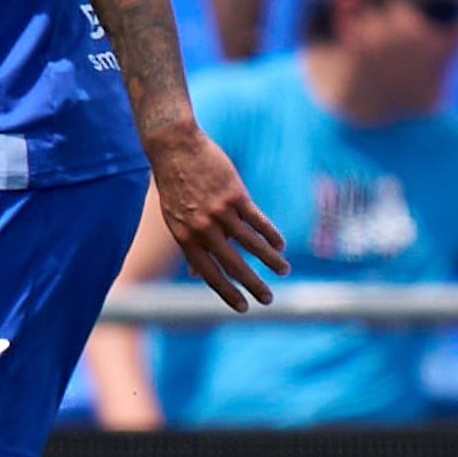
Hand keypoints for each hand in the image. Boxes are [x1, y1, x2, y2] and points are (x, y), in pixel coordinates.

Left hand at [146, 119, 285, 310]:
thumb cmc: (174, 186)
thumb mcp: (174, 219)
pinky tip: (280, 245)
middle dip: (252, 284)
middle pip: (232, 263)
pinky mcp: (235, 195)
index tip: (242, 307)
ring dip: (269, 260)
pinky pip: (258, 220)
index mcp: (184, 237)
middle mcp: (202, 229)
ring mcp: (219, 212)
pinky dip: (271, 234)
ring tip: (283, 271)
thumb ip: (189, 247)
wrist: (174, 149)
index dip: (226, 291)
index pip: (208, 273)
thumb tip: (195, 275)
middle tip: (269, 299)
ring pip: (250, 243)